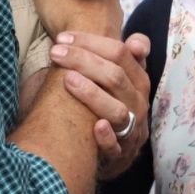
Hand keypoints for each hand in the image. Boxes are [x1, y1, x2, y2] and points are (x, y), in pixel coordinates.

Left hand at [48, 31, 149, 178]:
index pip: (122, 53)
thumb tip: (137, 42)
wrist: (115, 152)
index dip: (92, 42)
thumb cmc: (112, 104)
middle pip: (116, 77)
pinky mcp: (120, 155)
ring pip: (117, 110)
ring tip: (67, 80)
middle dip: (84, 61)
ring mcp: (131, 130)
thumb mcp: (121, 79)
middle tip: (56, 52)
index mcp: (138, 81)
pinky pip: (115, 148)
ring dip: (92, 94)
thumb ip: (124, 57)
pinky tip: (95, 127)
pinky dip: (106, 137)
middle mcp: (138, 103)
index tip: (63, 38)